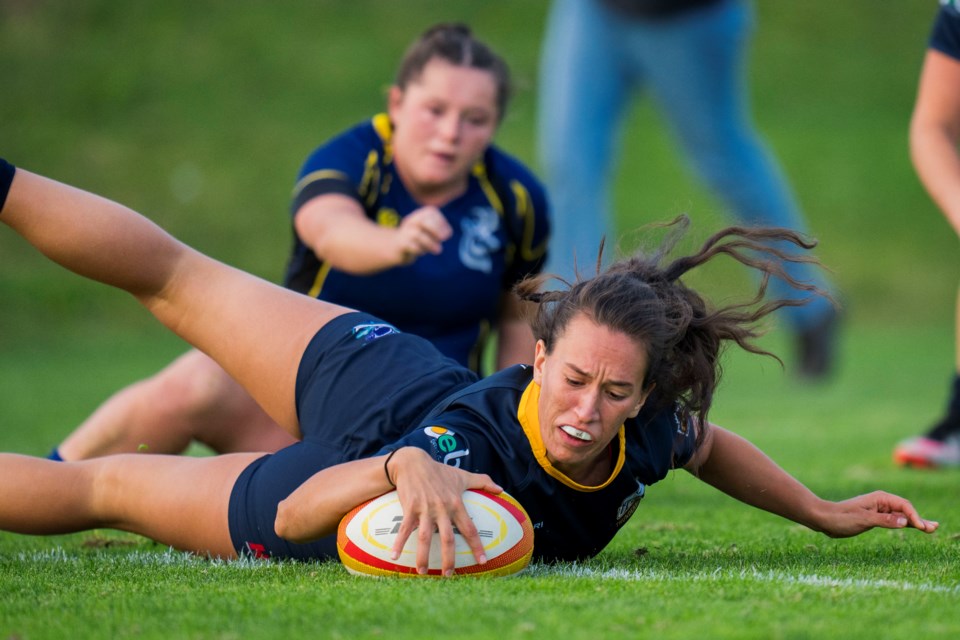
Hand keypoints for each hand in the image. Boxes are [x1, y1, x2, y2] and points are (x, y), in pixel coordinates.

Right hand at [387, 447, 502, 576]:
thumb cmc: (439, 471)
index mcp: (455, 503)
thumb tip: (501, 489)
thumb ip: (483, 481)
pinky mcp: (409, 508)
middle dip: (448, 558)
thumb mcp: (462, 475)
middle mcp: (442, 508)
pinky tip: (394, 557)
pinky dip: (398, 543)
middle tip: (449, 574)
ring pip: (424, 537)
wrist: (413, 462)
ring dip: (423, 556)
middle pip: (447, 538)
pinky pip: (404, 529)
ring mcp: (425, 509)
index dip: (476, 545)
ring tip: (422, 572)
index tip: (483, 561)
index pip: (469, 528)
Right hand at [394, 206, 452, 264]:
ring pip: (417, 234)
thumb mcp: (428, 233)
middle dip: (435, 229)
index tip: (448, 234)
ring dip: (430, 243)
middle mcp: (410, 221)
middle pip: (422, 220)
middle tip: (444, 238)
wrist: (396, 248)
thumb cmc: (417, 240)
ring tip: (438, 250)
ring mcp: (404, 232)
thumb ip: (437, 232)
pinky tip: (422, 252)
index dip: (441, 221)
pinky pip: (411, 246)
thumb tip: (446, 234)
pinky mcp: (400, 244)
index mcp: (418, 215)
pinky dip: (420, 250)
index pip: (430, 212)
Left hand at [816, 491, 938, 537]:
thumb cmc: (841, 518)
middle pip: (906, 509)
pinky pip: (894, 520)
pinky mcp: (875, 517)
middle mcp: (881, 502)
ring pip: (901, 515)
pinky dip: (904, 524)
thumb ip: (884, 520)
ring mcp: (879, 509)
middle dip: (919, 518)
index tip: (920, 527)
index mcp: (879, 498)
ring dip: (915, 522)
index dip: (914, 516)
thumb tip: (905, 521)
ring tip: (930, 529)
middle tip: (935, 528)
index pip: (904, 506)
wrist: (823, 519)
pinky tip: (913, 527)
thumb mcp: (863, 520)